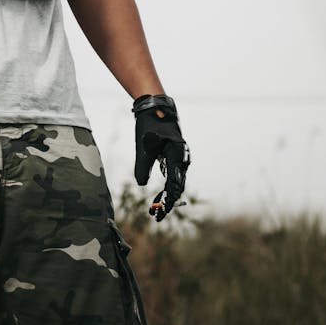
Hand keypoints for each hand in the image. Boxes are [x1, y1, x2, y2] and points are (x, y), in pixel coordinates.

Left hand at [132, 95, 189, 221]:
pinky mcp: (176, 155)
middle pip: (178, 186)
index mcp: (177, 156)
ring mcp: (181, 157)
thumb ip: (142, 168)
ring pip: (177, 181)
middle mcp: (183, 157)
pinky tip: (161, 195)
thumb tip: (142, 185)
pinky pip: (174, 174)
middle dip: (168, 202)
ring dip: (169, 195)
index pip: (174, 185)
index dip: (167, 201)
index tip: (160, 214)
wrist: (155, 108)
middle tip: (157, 216)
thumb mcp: (143, 148)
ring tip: (157, 208)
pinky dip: (168, 185)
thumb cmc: (149, 127)